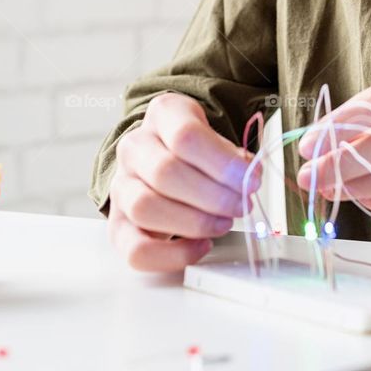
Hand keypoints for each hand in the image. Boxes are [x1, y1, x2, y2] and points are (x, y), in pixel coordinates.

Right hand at [108, 93, 262, 272]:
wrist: (164, 155)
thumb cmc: (196, 149)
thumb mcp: (215, 136)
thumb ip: (231, 155)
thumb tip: (249, 176)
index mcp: (162, 115)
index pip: (186, 135)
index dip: (222, 163)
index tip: (252, 180)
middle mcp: (133, 148)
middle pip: (165, 172)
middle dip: (213, 196)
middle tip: (242, 205)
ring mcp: (121, 186)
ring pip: (145, 207)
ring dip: (194, 222)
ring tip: (224, 223)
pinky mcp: (118, 225)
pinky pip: (135, 249)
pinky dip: (172, 255)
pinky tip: (202, 246)